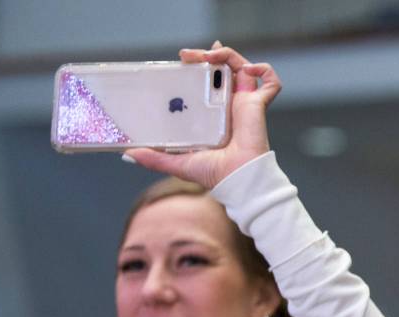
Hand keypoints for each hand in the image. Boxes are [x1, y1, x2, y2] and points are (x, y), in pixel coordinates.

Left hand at [123, 42, 281, 187]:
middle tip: (189, 55)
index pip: (208, 81)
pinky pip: (271, 82)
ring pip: (243, 67)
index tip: (184, 59)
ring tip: (213, 55)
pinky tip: (249, 69)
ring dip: (229, 55)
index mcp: (214, 113)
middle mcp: (230, 104)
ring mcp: (245, 102)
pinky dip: (264, 70)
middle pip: (223, 68)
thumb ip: (154, 158)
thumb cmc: (214, 173)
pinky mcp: (258, 104)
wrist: (237, 180)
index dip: (199, 65)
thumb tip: (128, 154)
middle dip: (208, 55)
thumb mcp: (177, 161)